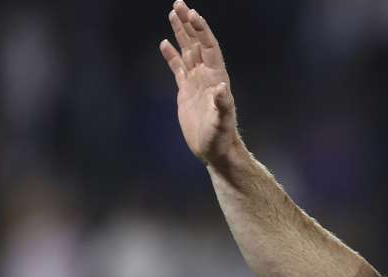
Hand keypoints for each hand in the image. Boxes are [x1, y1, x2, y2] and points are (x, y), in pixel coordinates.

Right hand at [159, 1, 238, 165]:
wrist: (214, 150)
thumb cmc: (221, 137)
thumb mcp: (222, 122)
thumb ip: (223, 105)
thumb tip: (222, 89)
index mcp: (217, 78)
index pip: (209, 47)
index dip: (201, 30)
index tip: (192, 14)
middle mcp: (207, 76)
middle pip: (197, 43)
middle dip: (188, 23)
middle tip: (179, 3)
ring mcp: (196, 82)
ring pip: (187, 51)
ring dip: (181, 32)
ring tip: (173, 13)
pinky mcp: (186, 91)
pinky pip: (178, 68)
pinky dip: (171, 55)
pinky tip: (164, 43)